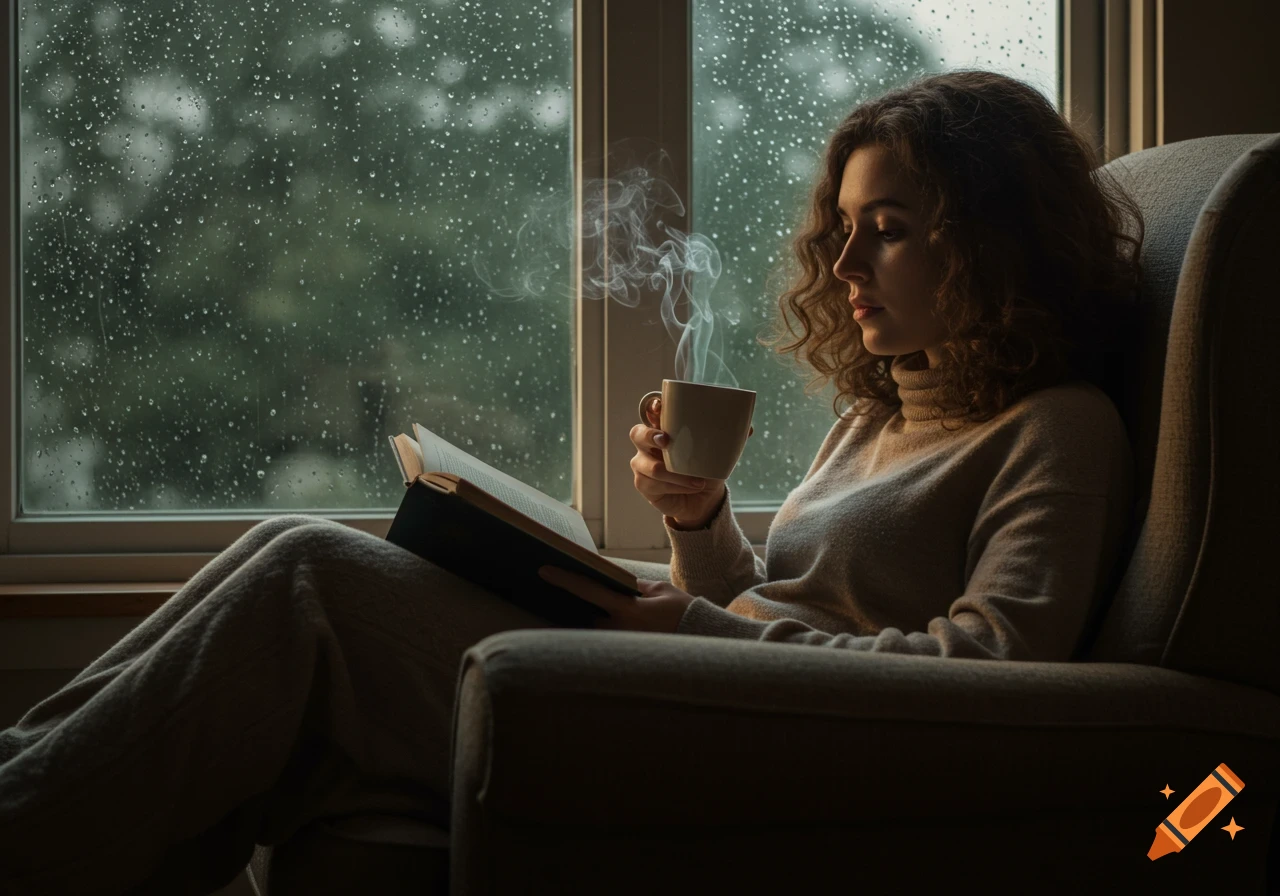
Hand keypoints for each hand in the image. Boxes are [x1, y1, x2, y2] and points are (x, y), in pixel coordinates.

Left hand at [537, 566, 695, 632]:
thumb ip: (633, 585)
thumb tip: (612, 580)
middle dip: (572, 603)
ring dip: (584, 619)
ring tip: (565, 607)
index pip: (589, 589)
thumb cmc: (684, 613)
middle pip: (584, 613)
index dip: (565, 579)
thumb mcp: (660, 591)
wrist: (704, 642)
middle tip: (552, 588)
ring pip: (592, 630)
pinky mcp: (625, 656)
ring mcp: (620, 646)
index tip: (543, 570)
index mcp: (627, 610)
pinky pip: (603, 643)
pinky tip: (583, 628)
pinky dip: (595, 633)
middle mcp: (619, 630)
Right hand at [631, 395, 746, 524]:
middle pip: (637, 433)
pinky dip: (675, 487)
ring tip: (697, 481)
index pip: (651, 411)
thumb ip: (730, 439)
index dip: (652, 407)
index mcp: (665, 428)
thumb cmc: (706, 469)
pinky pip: (654, 484)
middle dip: (650, 435)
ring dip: (674, 475)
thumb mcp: (719, 453)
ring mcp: (642, 463)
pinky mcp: (643, 483)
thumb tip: (748, 428)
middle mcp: (648, 443)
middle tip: (667, 440)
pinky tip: (690, 488)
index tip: (661, 406)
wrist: (703, 500)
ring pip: (648, 465)